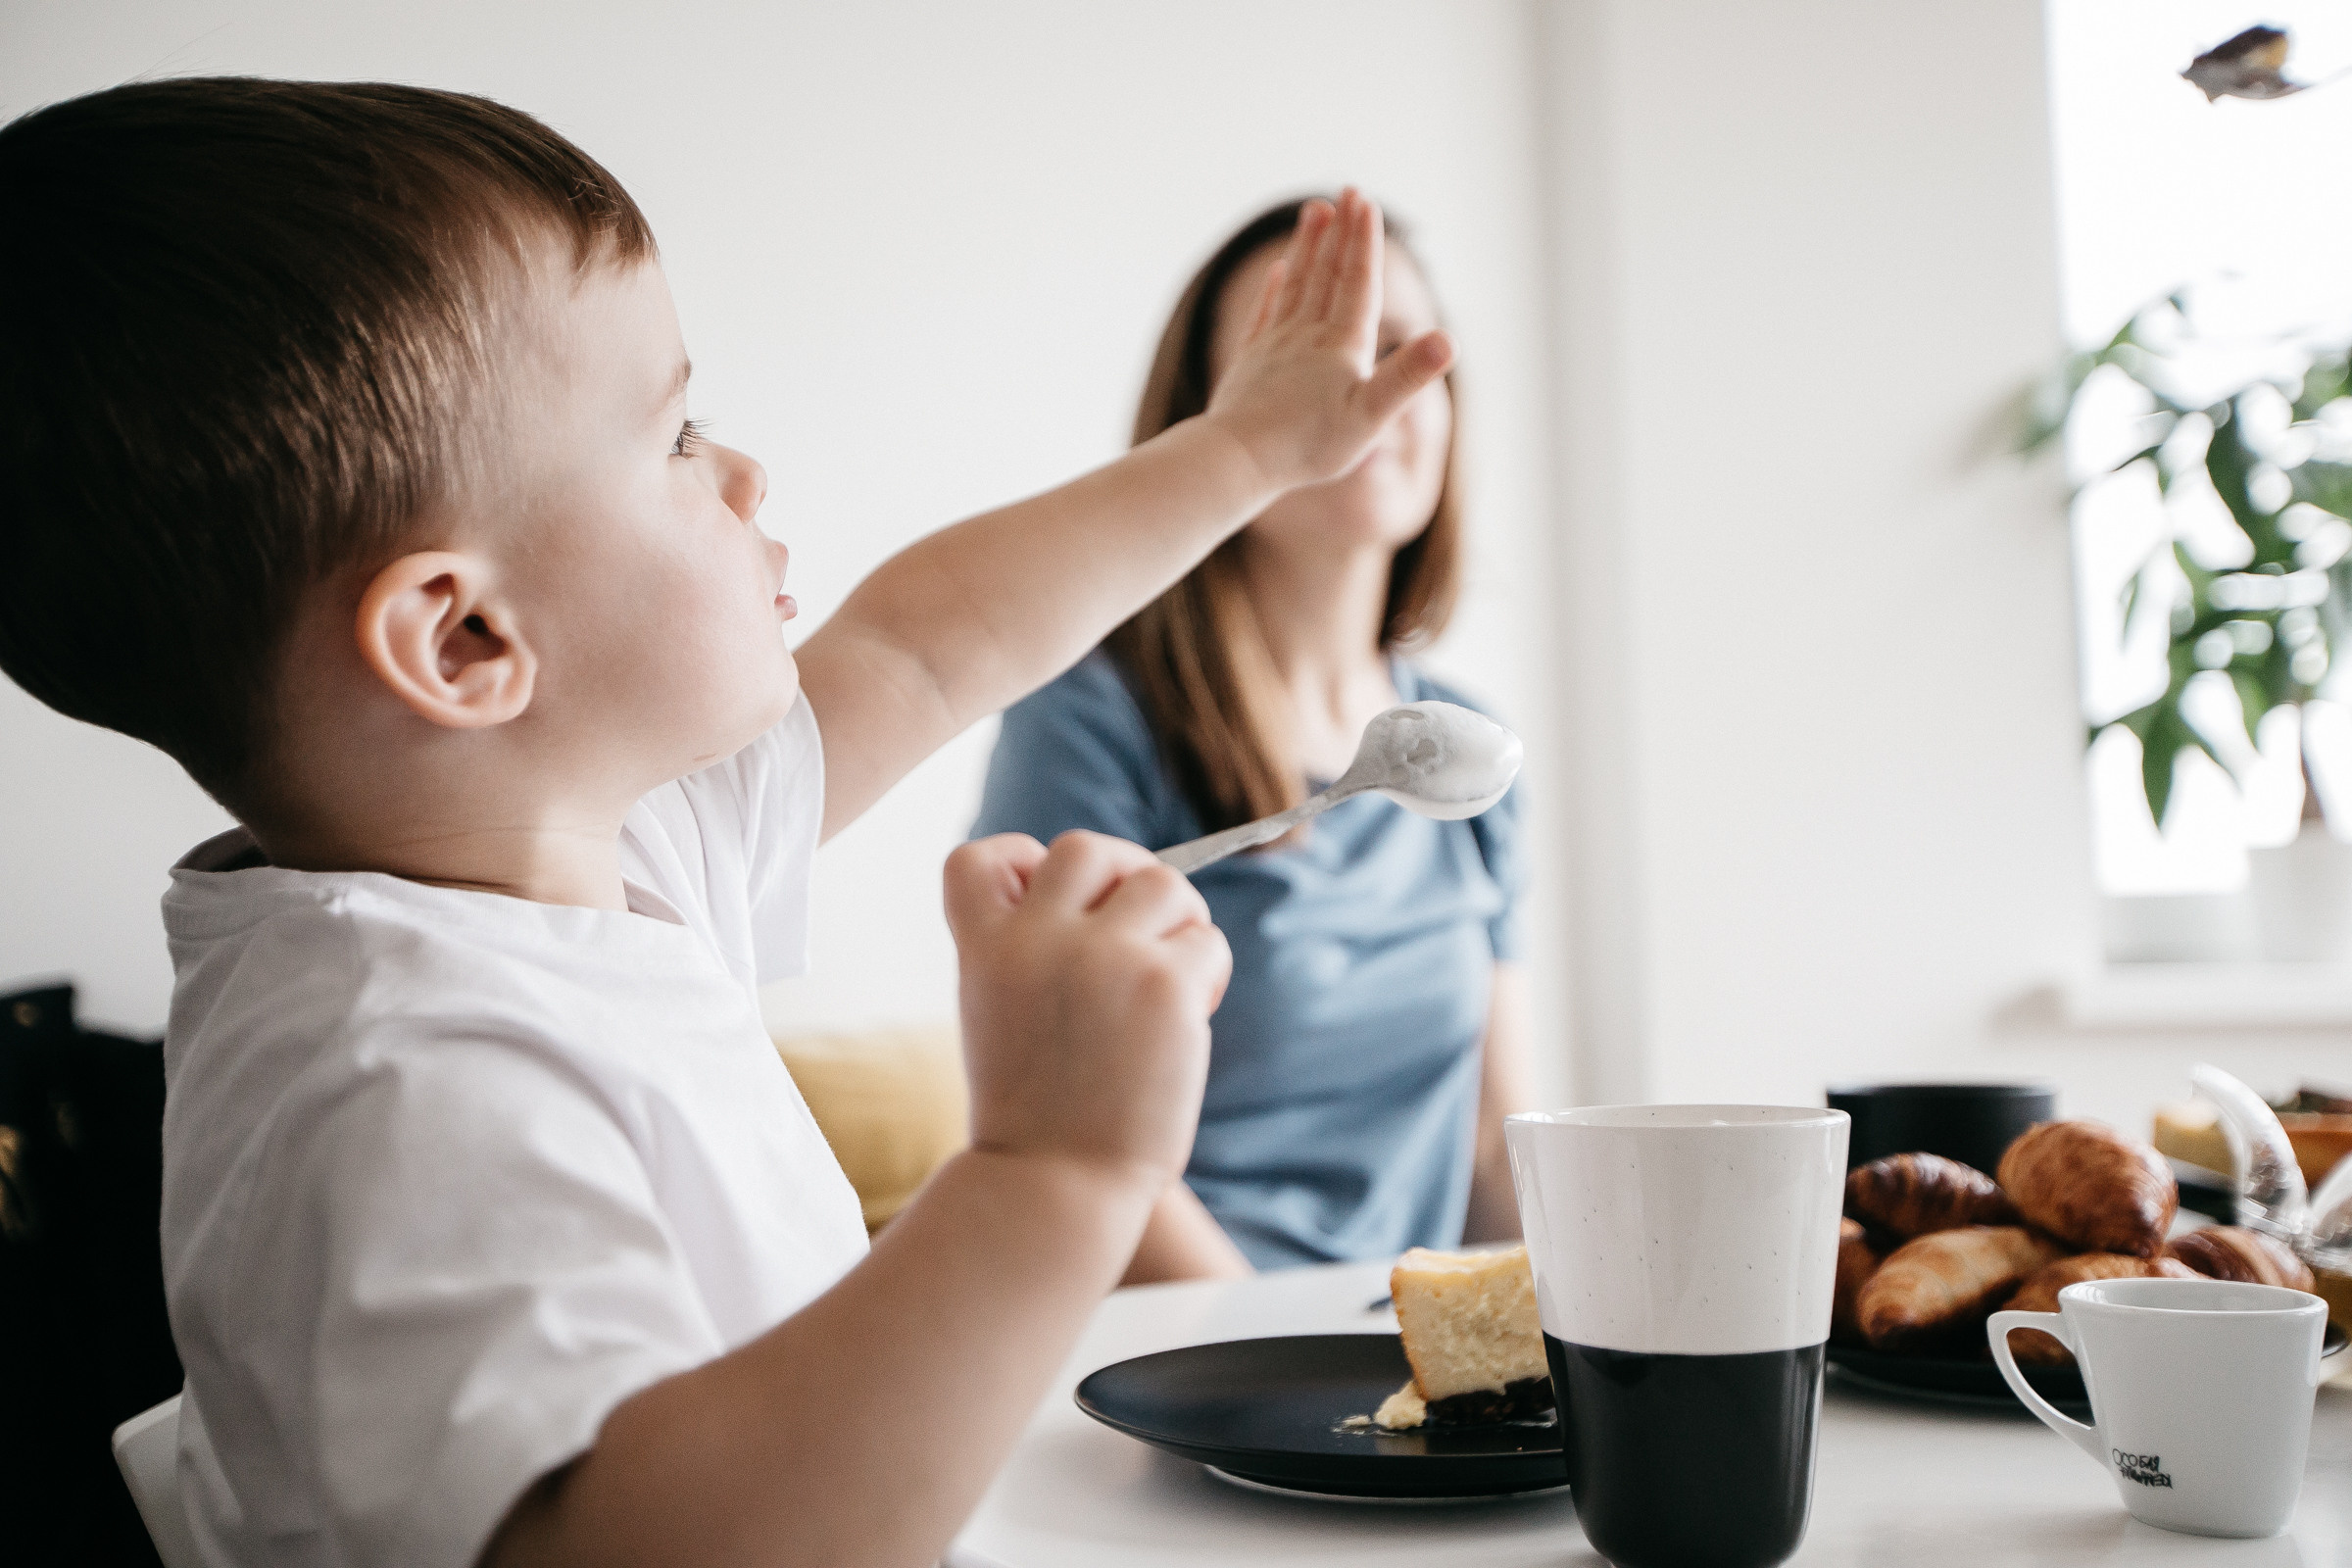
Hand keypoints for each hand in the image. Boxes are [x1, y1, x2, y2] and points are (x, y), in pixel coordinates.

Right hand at [945, 831, 1229, 1190]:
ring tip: (1172, 974)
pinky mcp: (1164, 984)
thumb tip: (1109, 894)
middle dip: (1122, 877)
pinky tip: (1189, 1016)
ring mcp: (1104, 956)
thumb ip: (1029, 951)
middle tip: (1139, 929)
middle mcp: (1039, 938)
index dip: (1019, 863)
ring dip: (1178, 920)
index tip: (1045, 904)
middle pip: (1086, 849)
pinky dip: (1206, 973)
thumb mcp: (999, 1014)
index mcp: (984, 948)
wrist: (1056, 1185)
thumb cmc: (1033, 1113)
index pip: (980, 858)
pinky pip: (1206, 942)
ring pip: (1164, 883)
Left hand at [1198, 188, 1454, 493]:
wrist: (1239, 460)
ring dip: (1308, 248)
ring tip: (1315, 212)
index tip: (1365, 202)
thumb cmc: (1309, 445)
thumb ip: (1409, 376)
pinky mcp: (1251, 364)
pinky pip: (1266, 315)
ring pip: (1295, 285)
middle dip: (1340, 232)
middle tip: (1347, 191)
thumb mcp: (1372, 416)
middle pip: (1326, 274)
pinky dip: (1275, 289)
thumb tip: (1449, 340)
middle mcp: (1307, 336)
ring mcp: (1276, 347)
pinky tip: (1278, 272)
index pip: (1357, 283)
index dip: (1363, 243)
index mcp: (1342, 346)